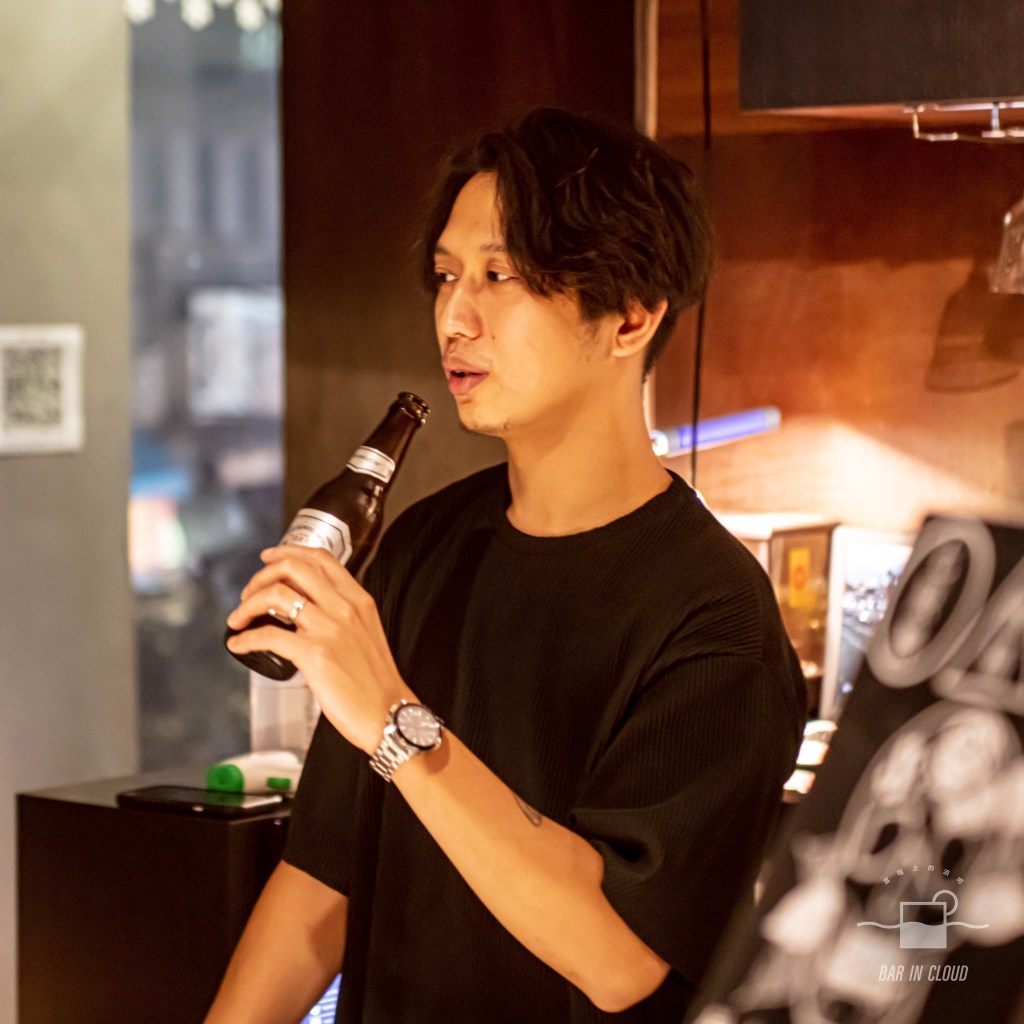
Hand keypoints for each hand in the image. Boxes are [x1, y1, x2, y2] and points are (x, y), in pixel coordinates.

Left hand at [225, 546, 411, 754]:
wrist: (388, 713)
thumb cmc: (375, 681)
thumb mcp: (365, 634)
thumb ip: (341, 616)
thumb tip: (302, 614)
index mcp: (359, 600)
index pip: (321, 558)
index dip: (288, 552)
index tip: (269, 557)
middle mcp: (344, 607)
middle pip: (294, 568)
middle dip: (261, 576)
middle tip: (249, 593)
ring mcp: (329, 628)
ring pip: (276, 595)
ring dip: (247, 605)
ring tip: (239, 618)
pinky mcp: (314, 654)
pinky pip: (267, 635)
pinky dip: (246, 638)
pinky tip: (239, 644)